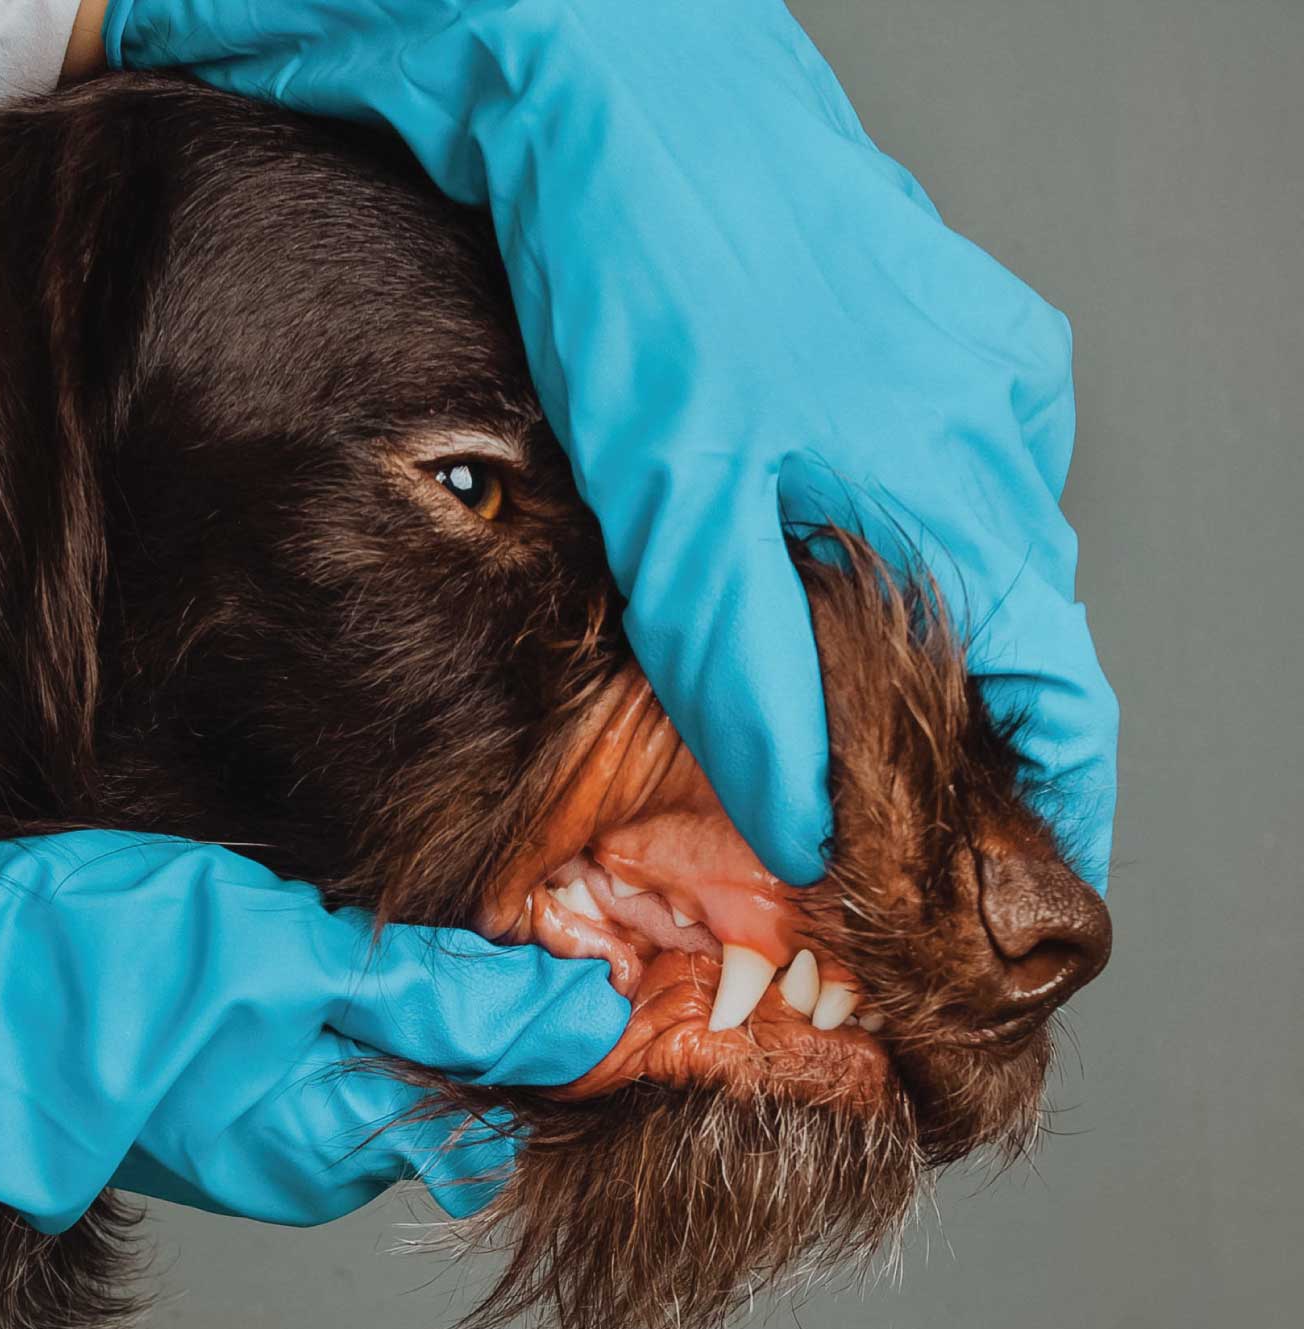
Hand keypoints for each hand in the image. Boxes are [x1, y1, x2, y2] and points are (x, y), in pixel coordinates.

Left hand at [105, 0, 1117, 888]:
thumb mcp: (679, 508)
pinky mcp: (911, 312)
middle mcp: (995, 417)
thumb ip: (748, 676)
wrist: (617, 73)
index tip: (1023, 896)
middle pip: (1020, 623)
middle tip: (889, 817)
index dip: (1056, 807)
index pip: (1061, 691)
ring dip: (920, 632)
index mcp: (968, 479)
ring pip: (969, 541)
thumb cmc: (651, 273)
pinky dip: (886, 536)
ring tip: (834, 701)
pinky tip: (798, 549)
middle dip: (968, 731)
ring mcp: (963, 354)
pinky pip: (930, 460)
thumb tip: (805, 822)